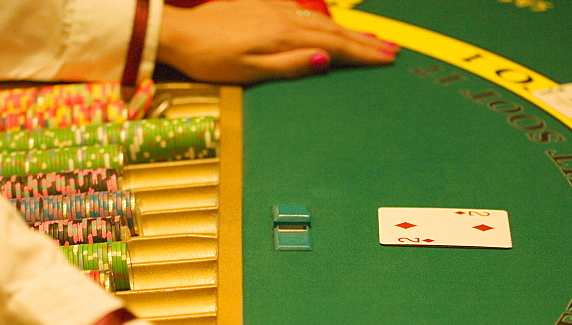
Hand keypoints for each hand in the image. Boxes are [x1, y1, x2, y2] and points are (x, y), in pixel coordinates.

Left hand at [157, 0, 398, 83]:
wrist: (179, 32)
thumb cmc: (209, 58)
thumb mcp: (247, 71)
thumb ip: (287, 65)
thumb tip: (323, 59)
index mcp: (283, 37)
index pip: (334, 45)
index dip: (362, 53)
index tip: (386, 59)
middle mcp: (283, 19)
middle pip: (334, 30)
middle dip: (365, 41)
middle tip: (392, 50)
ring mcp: (274, 9)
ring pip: (321, 19)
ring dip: (349, 29)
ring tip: (372, 39)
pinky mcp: (263, 6)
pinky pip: (303, 11)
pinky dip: (325, 19)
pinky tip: (330, 24)